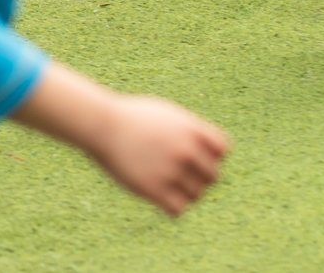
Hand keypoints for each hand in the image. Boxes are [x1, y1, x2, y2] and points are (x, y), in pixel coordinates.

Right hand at [87, 94, 228, 216]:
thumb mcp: (166, 114)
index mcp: (191, 129)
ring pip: (197, 195)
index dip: (211, 153)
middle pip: (213, 175)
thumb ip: (191, 132)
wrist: (100, 125)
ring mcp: (171, 170)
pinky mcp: (154, 189)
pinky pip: (179, 209)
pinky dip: (172, 205)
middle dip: (198, 176)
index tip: (193, 152)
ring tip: (165, 182)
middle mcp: (185, 150)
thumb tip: (213, 154)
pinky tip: (159, 195)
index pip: (223, 149)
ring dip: (185, 192)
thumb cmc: (131, 118)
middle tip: (177, 172)